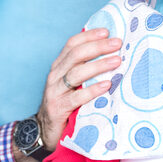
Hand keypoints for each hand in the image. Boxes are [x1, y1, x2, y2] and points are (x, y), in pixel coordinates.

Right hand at [36, 28, 121, 151]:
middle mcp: (55, 75)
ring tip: (117, 61)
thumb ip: (85, 69)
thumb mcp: (72, 84)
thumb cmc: (65, 104)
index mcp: (59, 66)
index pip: (72, 44)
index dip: (88, 35)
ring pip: (76, 73)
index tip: (107, 31)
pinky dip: (92, 90)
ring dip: (98, 65)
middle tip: (117, 43)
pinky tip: (107, 85)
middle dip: (97, 47)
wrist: (45, 130)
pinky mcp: (57, 108)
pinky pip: (76, 97)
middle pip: (75, 55)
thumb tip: (111, 54)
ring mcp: (54, 91)